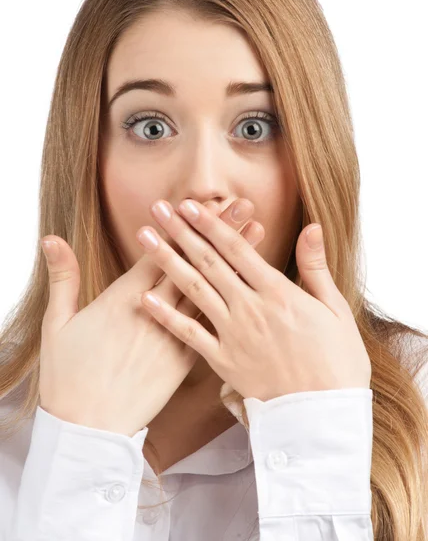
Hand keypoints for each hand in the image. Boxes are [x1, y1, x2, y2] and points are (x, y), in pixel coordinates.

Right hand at [39, 199, 263, 436]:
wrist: (88, 430)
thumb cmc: (68, 376)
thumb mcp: (57, 324)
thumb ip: (62, 278)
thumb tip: (51, 239)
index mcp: (123, 299)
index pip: (158, 253)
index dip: (181, 225)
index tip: (200, 202)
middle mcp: (154, 314)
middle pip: (192, 264)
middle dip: (218, 232)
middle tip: (242, 206)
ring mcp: (173, 337)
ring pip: (210, 290)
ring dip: (233, 260)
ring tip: (254, 236)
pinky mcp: (184, 361)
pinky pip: (212, 326)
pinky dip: (229, 302)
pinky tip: (248, 288)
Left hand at [138, 199, 371, 401]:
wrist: (325, 416)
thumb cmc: (337, 361)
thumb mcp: (335, 309)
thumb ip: (315, 267)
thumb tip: (311, 227)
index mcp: (277, 292)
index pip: (237, 248)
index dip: (211, 224)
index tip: (190, 204)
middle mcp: (250, 308)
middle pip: (209, 262)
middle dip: (182, 232)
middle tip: (158, 208)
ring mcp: (233, 335)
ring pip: (194, 290)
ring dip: (167, 261)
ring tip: (145, 238)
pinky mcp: (223, 362)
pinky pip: (189, 336)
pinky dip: (166, 317)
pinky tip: (145, 298)